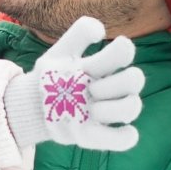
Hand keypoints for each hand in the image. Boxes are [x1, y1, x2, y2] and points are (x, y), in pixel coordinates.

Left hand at [3, 16, 144, 151]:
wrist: (35, 105)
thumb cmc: (53, 77)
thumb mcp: (59, 53)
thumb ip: (79, 34)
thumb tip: (100, 30)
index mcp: (104, 65)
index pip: (126, 51)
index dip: (113, 55)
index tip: (89, 65)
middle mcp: (113, 87)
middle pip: (136, 79)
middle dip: (111, 84)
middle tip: (89, 90)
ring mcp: (110, 111)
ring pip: (133, 107)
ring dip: (112, 109)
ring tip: (90, 111)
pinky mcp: (102, 134)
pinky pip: (126, 139)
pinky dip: (122, 136)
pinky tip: (101, 127)